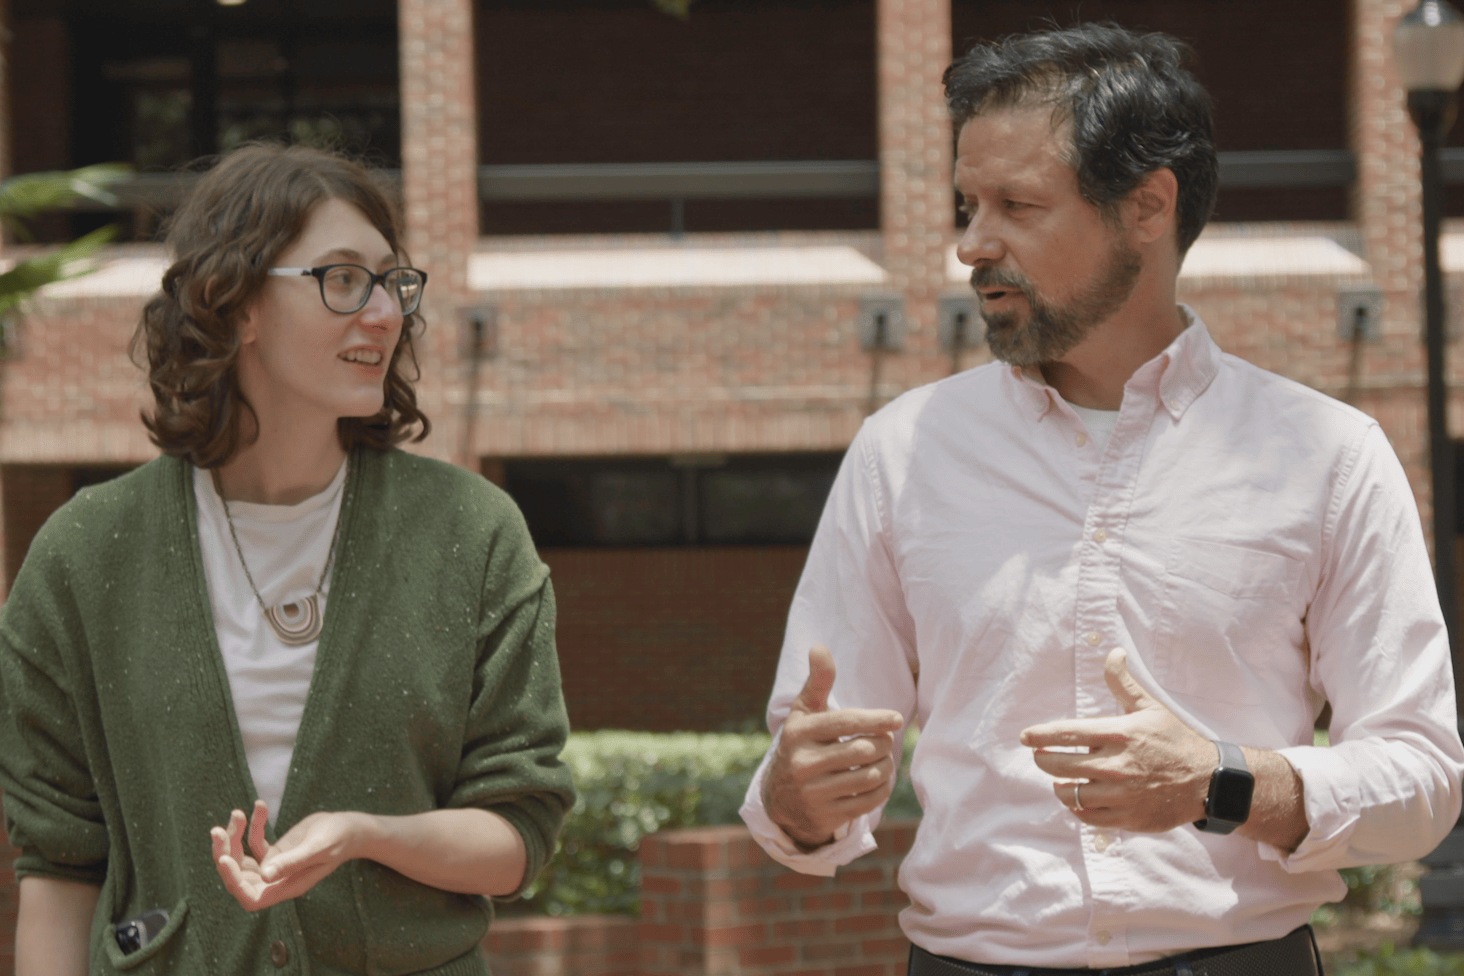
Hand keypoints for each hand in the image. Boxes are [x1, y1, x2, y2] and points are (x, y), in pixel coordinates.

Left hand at [210, 800, 368, 910]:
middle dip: (226, 854)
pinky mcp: (276, 852)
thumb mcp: (317, 848)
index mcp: (286, 886)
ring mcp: (274, 866)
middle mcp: (277, 880)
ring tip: (237, 813)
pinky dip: (254, 824)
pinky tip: (260, 805)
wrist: (351, 827)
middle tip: (219, 830)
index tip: (225, 858)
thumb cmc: (339, 838)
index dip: (233, 882)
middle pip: (239, 877)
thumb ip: (291, 862)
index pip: (251, 897)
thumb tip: (265, 875)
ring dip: (235, 837)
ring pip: (242, 858)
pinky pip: (255, 842)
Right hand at [762, 645, 904, 849]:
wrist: (780, 800)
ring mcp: (813, 793)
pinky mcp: (826, 816)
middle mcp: (802, 764)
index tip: (896, 719)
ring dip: (886, 766)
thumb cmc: (801, 744)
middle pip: (862, 750)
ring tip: (885, 758)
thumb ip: (817, 682)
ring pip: (869, 777)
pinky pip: (868, 802)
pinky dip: (882, 789)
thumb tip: (819, 646)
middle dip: (883, 743)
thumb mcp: (803, 714)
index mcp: (798, 733)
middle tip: (886, 740)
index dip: (874, 719)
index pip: (843, 722)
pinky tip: (881, 779)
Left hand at [1020, 648, 1214, 832]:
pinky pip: (1087, 816)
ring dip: (1060, 786)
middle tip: (1041, 757)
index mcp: (1119, 735)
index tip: (1025, 737)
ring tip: (1061, 779)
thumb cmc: (1175, 741)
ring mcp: (1121, 795)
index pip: (1066, 734)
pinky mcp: (1127, 818)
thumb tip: (1113, 652)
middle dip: (1043, 760)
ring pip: (1070, 794)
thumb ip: (1123, 683)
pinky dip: (1077, 807)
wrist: (1208, 781)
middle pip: (1059, 766)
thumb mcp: (1150, 707)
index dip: (1040, 735)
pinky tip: (1080, 798)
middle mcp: (1117, 766)